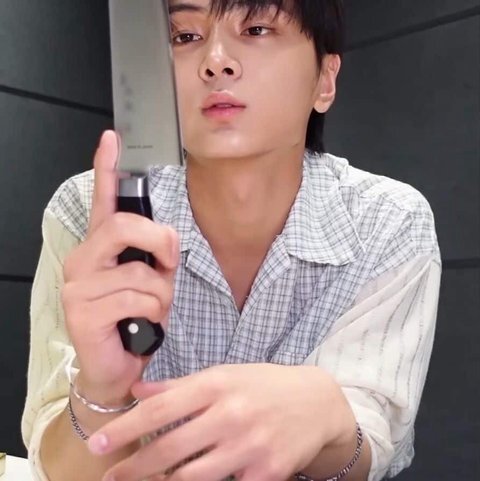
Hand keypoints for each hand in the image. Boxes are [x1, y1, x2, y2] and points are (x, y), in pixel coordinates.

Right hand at [61, 130, 179, 402]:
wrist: (117, 366)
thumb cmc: (135, 318)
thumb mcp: (153, 280)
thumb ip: (156, 256)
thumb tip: (167, 241)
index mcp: (101, 247)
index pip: (103, 201)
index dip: (106, 168)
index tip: (112, 138)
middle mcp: (83, 258)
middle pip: (124, 226)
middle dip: (160, 242)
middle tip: (170, 263)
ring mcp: (78, 284)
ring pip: (140, 272)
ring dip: (162, 294)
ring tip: (154, 310)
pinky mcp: (82, 310)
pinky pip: (137, 298)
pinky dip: (155, 313)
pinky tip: (143, 325)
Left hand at [87, 364, 352, 480]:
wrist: (316, 402)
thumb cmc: (264, 384)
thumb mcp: (224, 374)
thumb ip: (180, 385)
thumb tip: (138, 391)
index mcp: (218, 384)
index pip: (161, 408)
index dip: (126, 428)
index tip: (99, 442)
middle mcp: (231, 415)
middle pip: (170, 448)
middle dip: (134, 466)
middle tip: (110, 476)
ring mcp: (250, 447)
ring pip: (192, 477)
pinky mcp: (266, 474)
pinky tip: (190, 480)